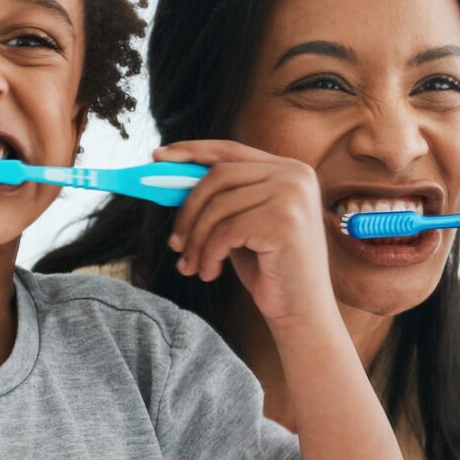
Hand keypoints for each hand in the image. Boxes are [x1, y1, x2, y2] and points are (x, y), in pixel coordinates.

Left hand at [156, 141, 335, 324]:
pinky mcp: (284, 222)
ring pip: (218, 206)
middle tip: (174, 243)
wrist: (301, 309)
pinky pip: (225, 231)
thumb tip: (169, 176)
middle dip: (187, 210)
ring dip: (196, 241)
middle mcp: (295, 175)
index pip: (230, 150)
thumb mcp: (242, 224)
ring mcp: (292, 196)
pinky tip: (211, 273)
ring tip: (192, 266)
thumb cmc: (270, 268)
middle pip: (218, 175)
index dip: (191, 152)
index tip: (158, 158)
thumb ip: (220, 197)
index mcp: (289, 169)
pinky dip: (209, 254)